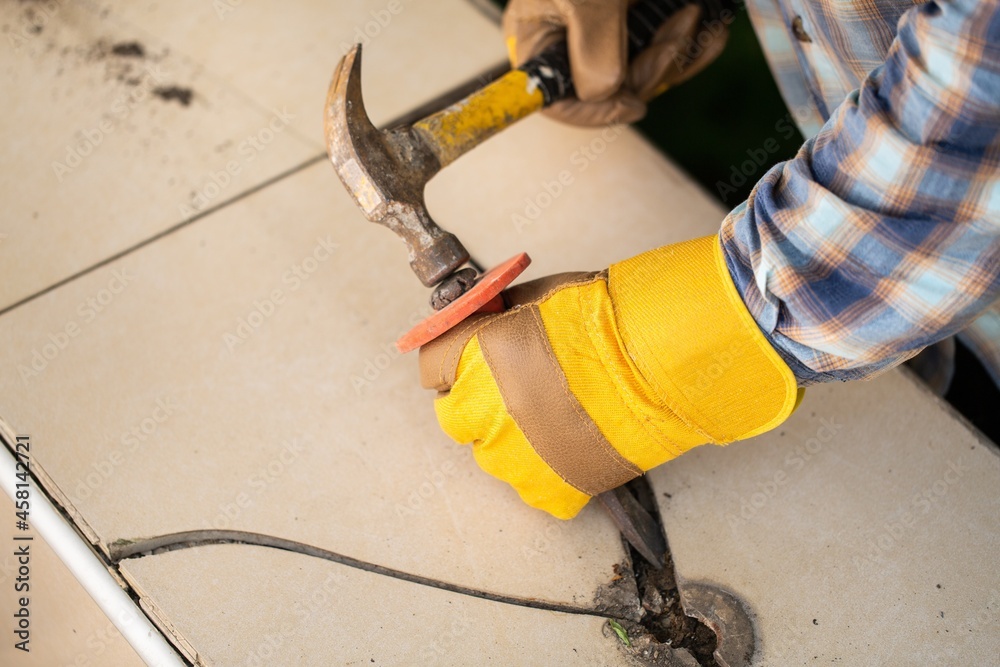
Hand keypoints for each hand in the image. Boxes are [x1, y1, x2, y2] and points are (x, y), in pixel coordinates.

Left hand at [419, 236, 799, 517]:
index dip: (450, 360)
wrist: (661, 361)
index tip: (464, 361)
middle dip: (474, 403)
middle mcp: (483, 411)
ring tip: (553, 417)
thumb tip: (486, 319)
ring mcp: (515, 457)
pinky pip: (533, 489)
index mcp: (473, 357)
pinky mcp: (552, 489)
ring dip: (510, 439)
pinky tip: (571, 446)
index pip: (429, 366)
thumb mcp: (539, 294)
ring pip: (490, 456)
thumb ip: (499, 314)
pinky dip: (547, 473)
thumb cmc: (608, 318)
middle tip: (512, 390)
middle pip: (453, 418)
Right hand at [502, 0, 729, 125]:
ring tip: (695, 16)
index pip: (552, 100)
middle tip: (681, 28)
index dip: (591, 113)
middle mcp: (569, 44)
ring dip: (679, 52)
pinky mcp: (640, 28)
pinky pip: (666, 56)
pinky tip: (708, 26)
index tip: (632, 104)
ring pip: (644, 76)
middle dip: (653, 67)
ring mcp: (607, 38)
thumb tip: (606, 95)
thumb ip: (592, 50)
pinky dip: (692, 45)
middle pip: (610, 90)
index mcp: (538, 39)